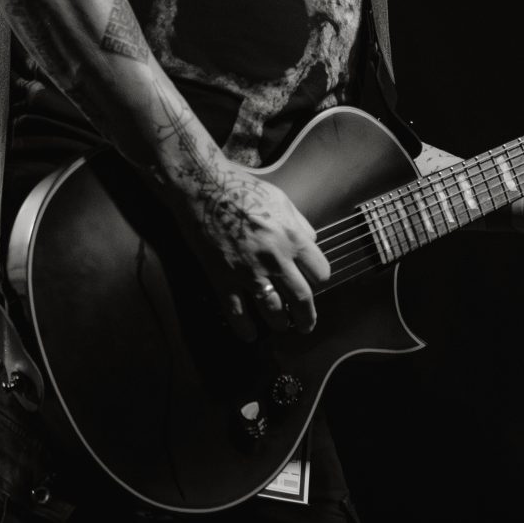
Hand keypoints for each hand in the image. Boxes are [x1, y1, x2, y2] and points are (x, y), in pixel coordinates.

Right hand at [185, 168, 329, 339]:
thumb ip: (300, 225)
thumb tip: (312, 243)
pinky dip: (245, 329)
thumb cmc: (243, 189)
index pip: (320, 273)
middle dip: (307, 317)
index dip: (319, 281)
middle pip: (301, 299)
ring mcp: (249, 271)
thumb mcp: (282, 200)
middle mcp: (275, 258)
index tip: (314, 285)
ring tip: (281, 326)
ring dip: (280, 324)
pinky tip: (250, 335)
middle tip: (305, 325)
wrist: (203, 187)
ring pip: (273, 312)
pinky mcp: (223, 278)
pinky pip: (238, 313)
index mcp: (292, 237)